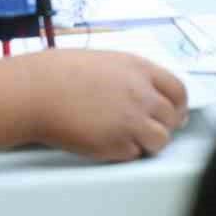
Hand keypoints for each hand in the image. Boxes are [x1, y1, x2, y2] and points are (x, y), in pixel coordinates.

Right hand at [27, 49, 188, 160]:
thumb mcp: (105, 62)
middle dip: (166, 125)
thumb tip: (146, 91)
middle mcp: (141, 94)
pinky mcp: (117, 144)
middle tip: (151, 128)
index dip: (178, 104)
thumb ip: (131, 76)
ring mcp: (131, 121)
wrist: (36, 92)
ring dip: (149, 142)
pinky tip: (108, 142)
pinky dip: (126, 152)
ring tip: (128, 138)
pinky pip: (135, 154)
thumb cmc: (59, 74)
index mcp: (139, 69)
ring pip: (161, 140)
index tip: (175, 112)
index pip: (178, 90)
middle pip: (173, 117)